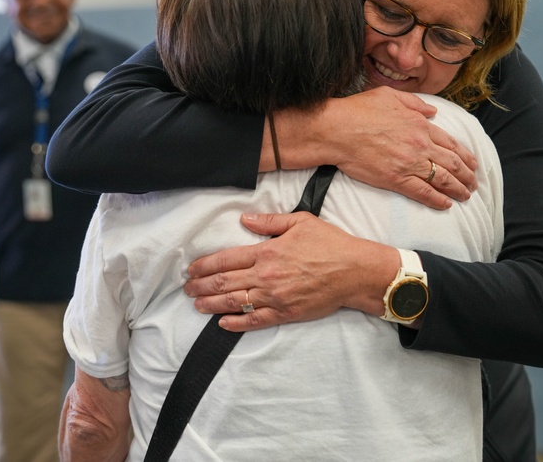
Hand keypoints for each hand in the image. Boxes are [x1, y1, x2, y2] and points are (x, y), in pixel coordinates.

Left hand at [184, 212, 397, 331]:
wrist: (355, 271)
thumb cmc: (331, 244)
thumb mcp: (300, 222)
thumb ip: (269, 221)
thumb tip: (245, 219)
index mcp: (267, 252)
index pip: (226, 259)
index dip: (205, 265)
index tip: (192, 269)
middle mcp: (266, 276)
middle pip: (224, 282)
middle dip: (202, 286)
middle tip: (187, 289)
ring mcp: (275, 297)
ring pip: (235, 302)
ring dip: (212, 304)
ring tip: (197, 305)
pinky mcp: (286, 313)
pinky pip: (255, 320)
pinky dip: (236, 323)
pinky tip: (222, 323)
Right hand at [295, 87, 477, 209]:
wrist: (337, 129)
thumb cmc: (358, 110)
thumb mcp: (391, 96)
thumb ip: (415, 104)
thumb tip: (433, 111)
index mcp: (420, 125)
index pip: (450, 143)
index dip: (465, 156)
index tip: (473, 164)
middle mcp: (420, 145)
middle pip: (452, 163)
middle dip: (467, 175)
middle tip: (474, 184)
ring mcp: (410, 163)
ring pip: (443, 179)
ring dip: (458, 189)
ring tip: (466, 196)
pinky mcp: (396, 179)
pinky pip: (423, 192)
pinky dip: (438, 200)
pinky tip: (446, 204)